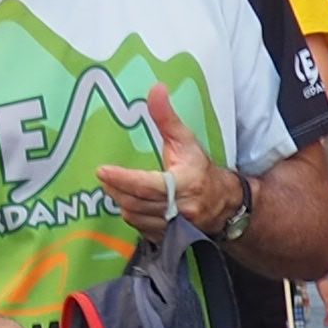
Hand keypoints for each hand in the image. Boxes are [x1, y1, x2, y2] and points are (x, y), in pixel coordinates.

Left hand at [90, 83, 241, 242]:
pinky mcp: (169, 238)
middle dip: (116, 189)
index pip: (148, 185)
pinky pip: (141, 229)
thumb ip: (167, 117)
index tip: (102, 170)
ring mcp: (175, 228)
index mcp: (186, 184)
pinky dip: (132, 216)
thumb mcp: (186, 140)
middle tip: (104, 176)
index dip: (123, 179)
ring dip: (121, 202)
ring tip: (113, 187)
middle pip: (136, 203)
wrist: (225, 203)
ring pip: (136, 218)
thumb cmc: (201, 168)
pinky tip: (129, 203)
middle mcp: (180, 210)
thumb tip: (156, 89)